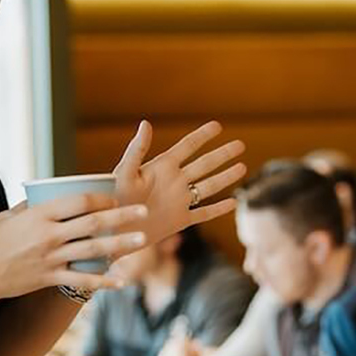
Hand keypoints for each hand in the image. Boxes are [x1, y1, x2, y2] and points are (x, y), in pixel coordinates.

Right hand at [0, 193, 148, 300]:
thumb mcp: (7, 216)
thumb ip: (30, 207)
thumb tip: (45, 197)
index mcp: (40, 214)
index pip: (79, 201)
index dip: (101, 198)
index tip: (115, 197)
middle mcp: (49, 235)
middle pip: (93, 222)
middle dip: (122, 216)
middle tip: (143, 212)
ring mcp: (51, 258)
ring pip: (93, 250)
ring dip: (120, 245)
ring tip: (141, 240)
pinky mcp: (49, 279)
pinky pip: (81, 281)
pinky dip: (102, 281)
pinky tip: (120, 281)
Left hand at [112, 121, 246, 245]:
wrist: (113, 232)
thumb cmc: (113, 200)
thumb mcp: (125, 173)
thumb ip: (137, 150)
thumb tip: (145, 123)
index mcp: (162, 167)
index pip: (187, 146)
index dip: (203, 135)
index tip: (217, 125)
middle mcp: (174, 181)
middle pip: (205, 164)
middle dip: (222, 154)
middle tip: (240, 145)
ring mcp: (179, 201)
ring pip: (208, 186)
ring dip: (225, 177)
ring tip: (242, 167)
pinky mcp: (180, 221)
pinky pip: (203, 213)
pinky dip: (218, 209)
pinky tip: (232, 203)